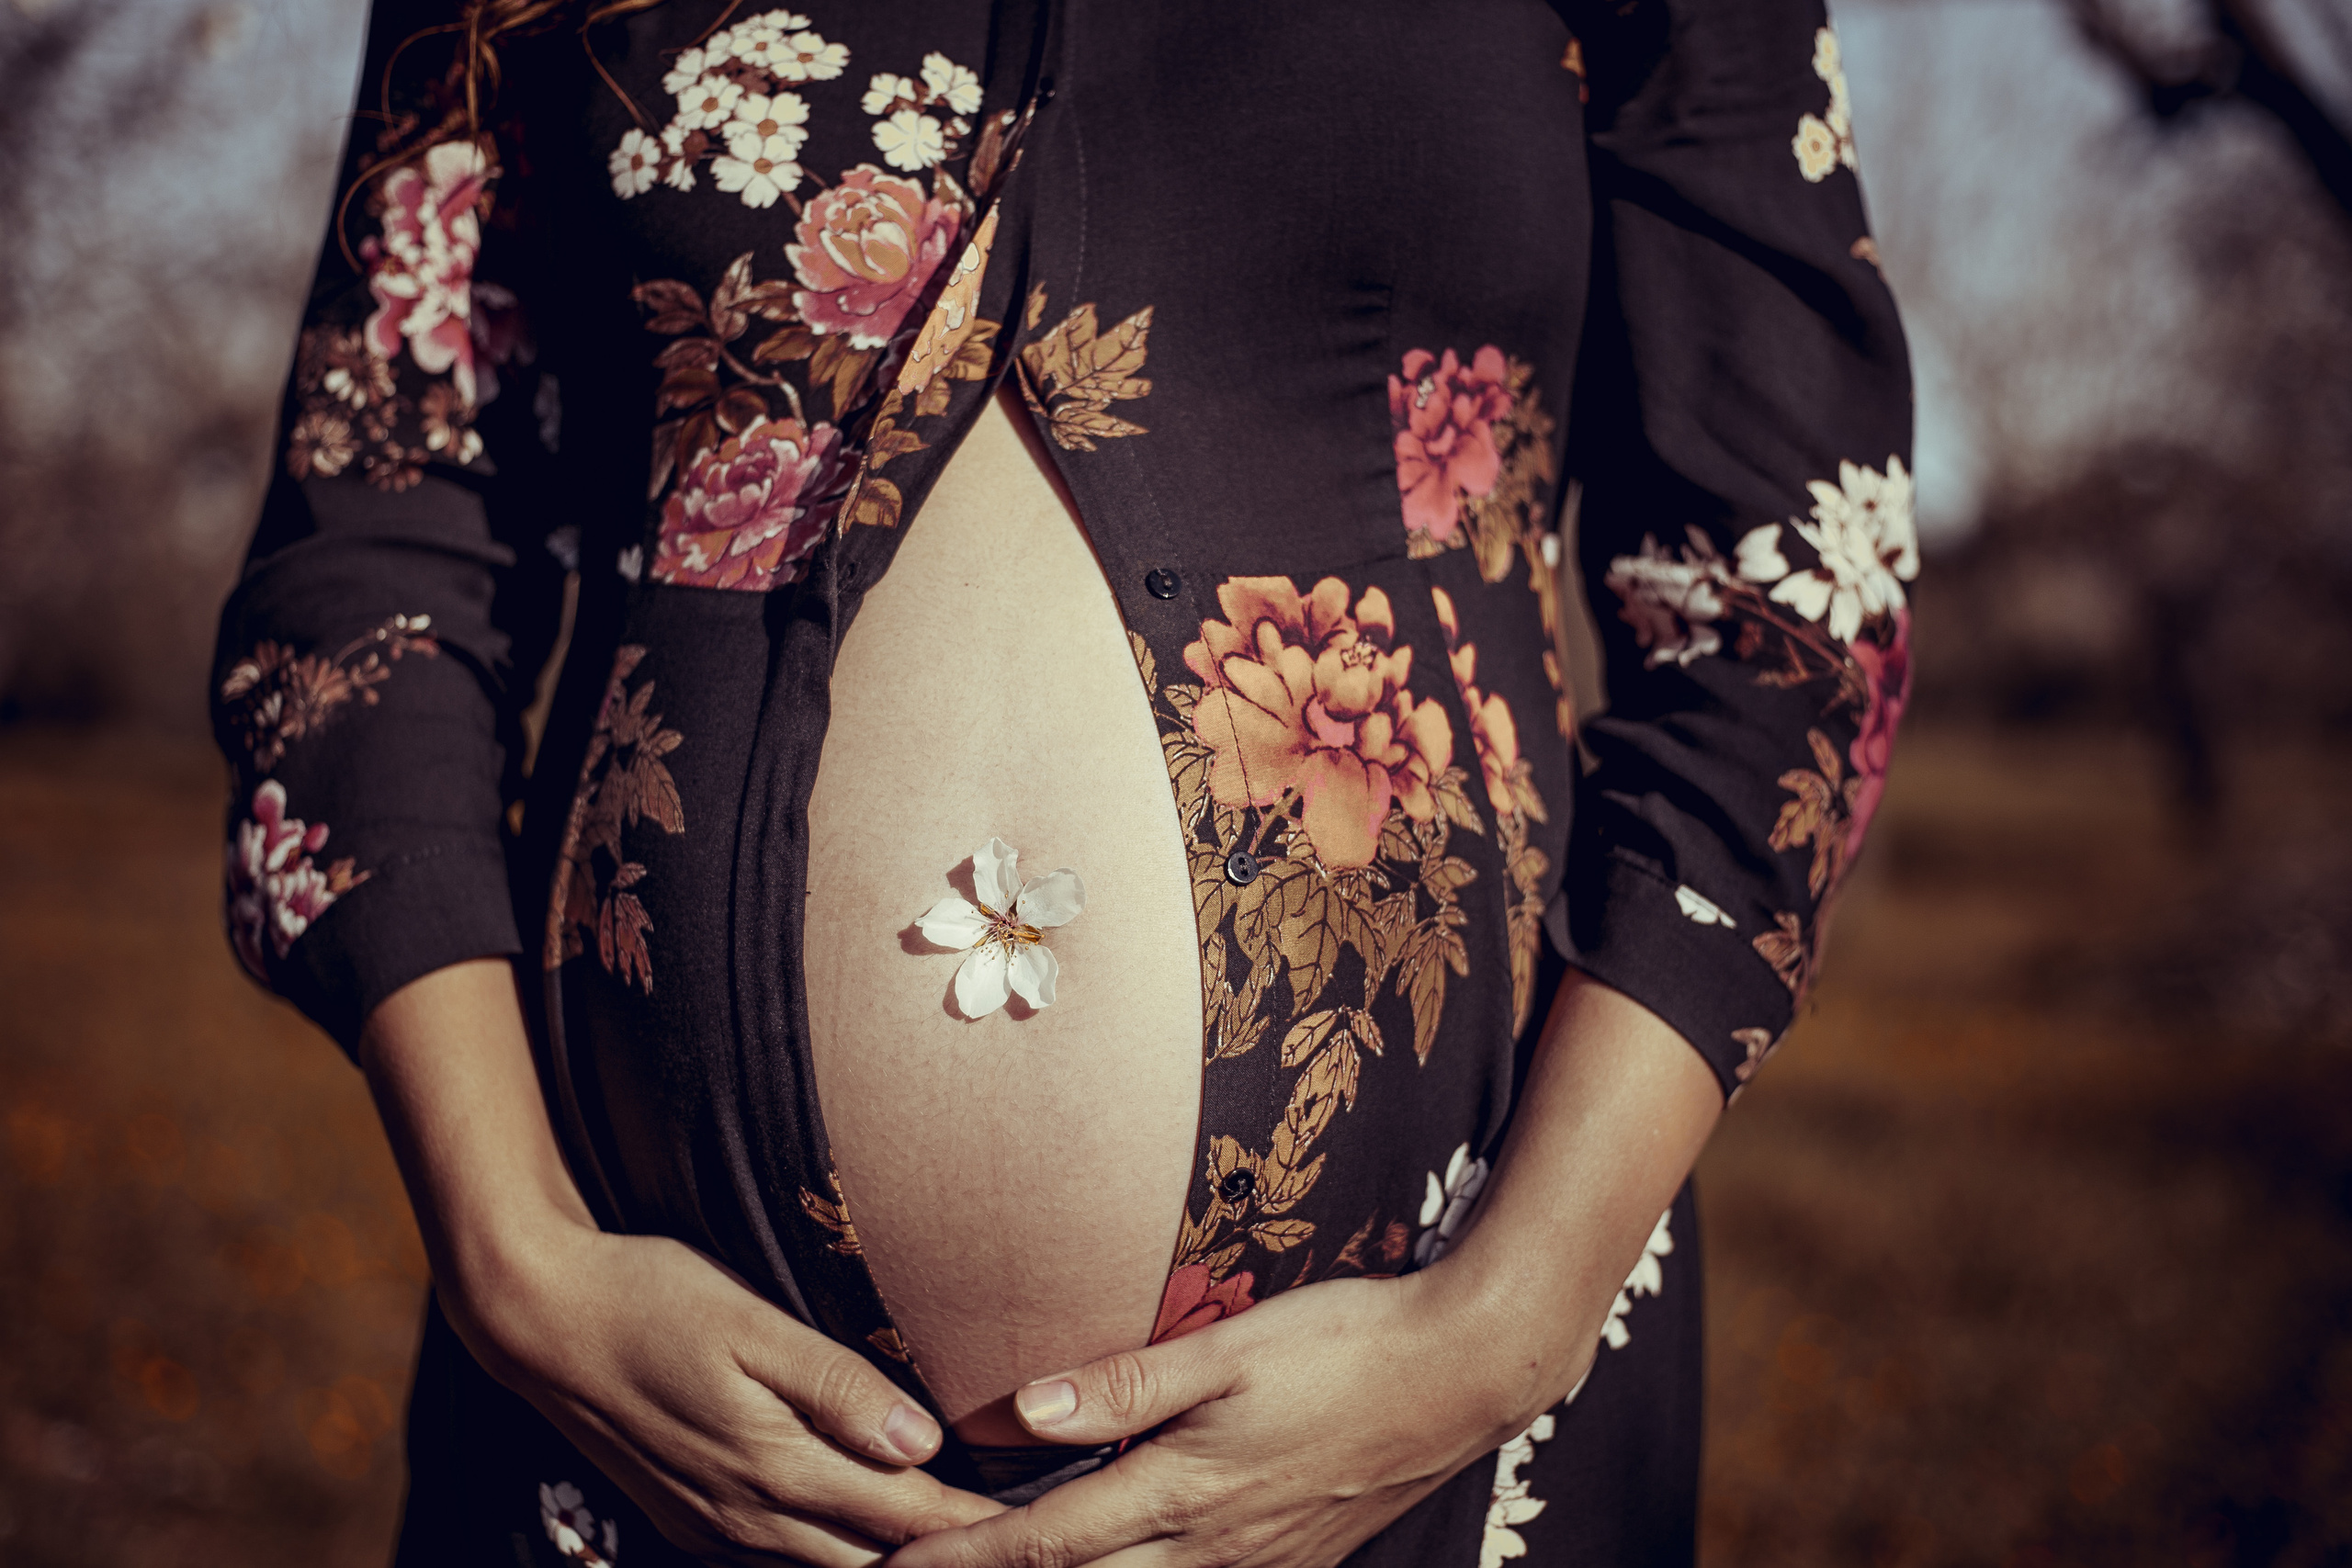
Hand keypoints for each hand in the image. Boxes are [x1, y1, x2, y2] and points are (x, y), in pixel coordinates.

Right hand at [357, 959, 1001, 1566]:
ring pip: (828, 1566)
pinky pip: (779, 1557)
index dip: (972, 1525)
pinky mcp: (689, 1517)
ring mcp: (713, 1524)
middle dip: (944, 1554)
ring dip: (892, 1556)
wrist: (539, 1319)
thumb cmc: (652, 1298)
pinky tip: (864, 1527)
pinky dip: (835, 1550)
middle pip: (872, 1559)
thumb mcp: (748, 1324)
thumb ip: (837, 1385)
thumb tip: (920, 1443)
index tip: (1039, 1524)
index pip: (903, 1514)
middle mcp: (747, 1514)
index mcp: (774, 1466)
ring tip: (960, 1540)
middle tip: (1019, 1541)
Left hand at [882, 1267, 1550, 1567]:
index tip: (895, 1561)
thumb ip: (1125, 1382)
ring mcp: (1254, 1565)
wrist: (1463, 1374)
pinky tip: (1120, 1562)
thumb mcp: (1231, 1350)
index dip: (963, 1559)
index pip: (1045, 1544)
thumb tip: (1023, 1410)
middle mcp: (1212, 1549)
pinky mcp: (1288, 1562)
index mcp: (1185, 1493)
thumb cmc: (1346, 1345)